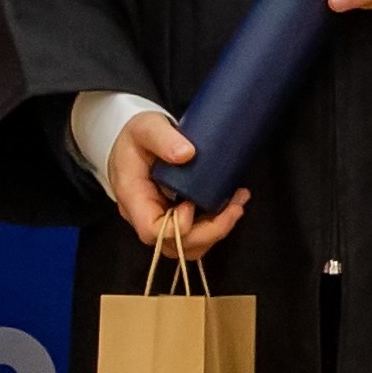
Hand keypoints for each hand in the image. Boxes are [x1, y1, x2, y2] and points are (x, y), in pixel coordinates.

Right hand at [105, 108, 249, 258]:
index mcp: (133, 198)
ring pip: (189, 245)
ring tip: (238, 204)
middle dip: (210, 232)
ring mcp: (161, 220)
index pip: (152, 231)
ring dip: (218, 230)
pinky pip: (196, 234)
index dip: (178, 226)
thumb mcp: (145, 127)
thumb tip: (186, 154)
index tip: (193, 204)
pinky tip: (232, 204)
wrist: (133, 141)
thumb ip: (162, 138)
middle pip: (175, 245)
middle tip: (235, 207)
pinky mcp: (175, 218)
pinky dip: (217, 225)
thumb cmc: (135, 136)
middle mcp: (145, 216)